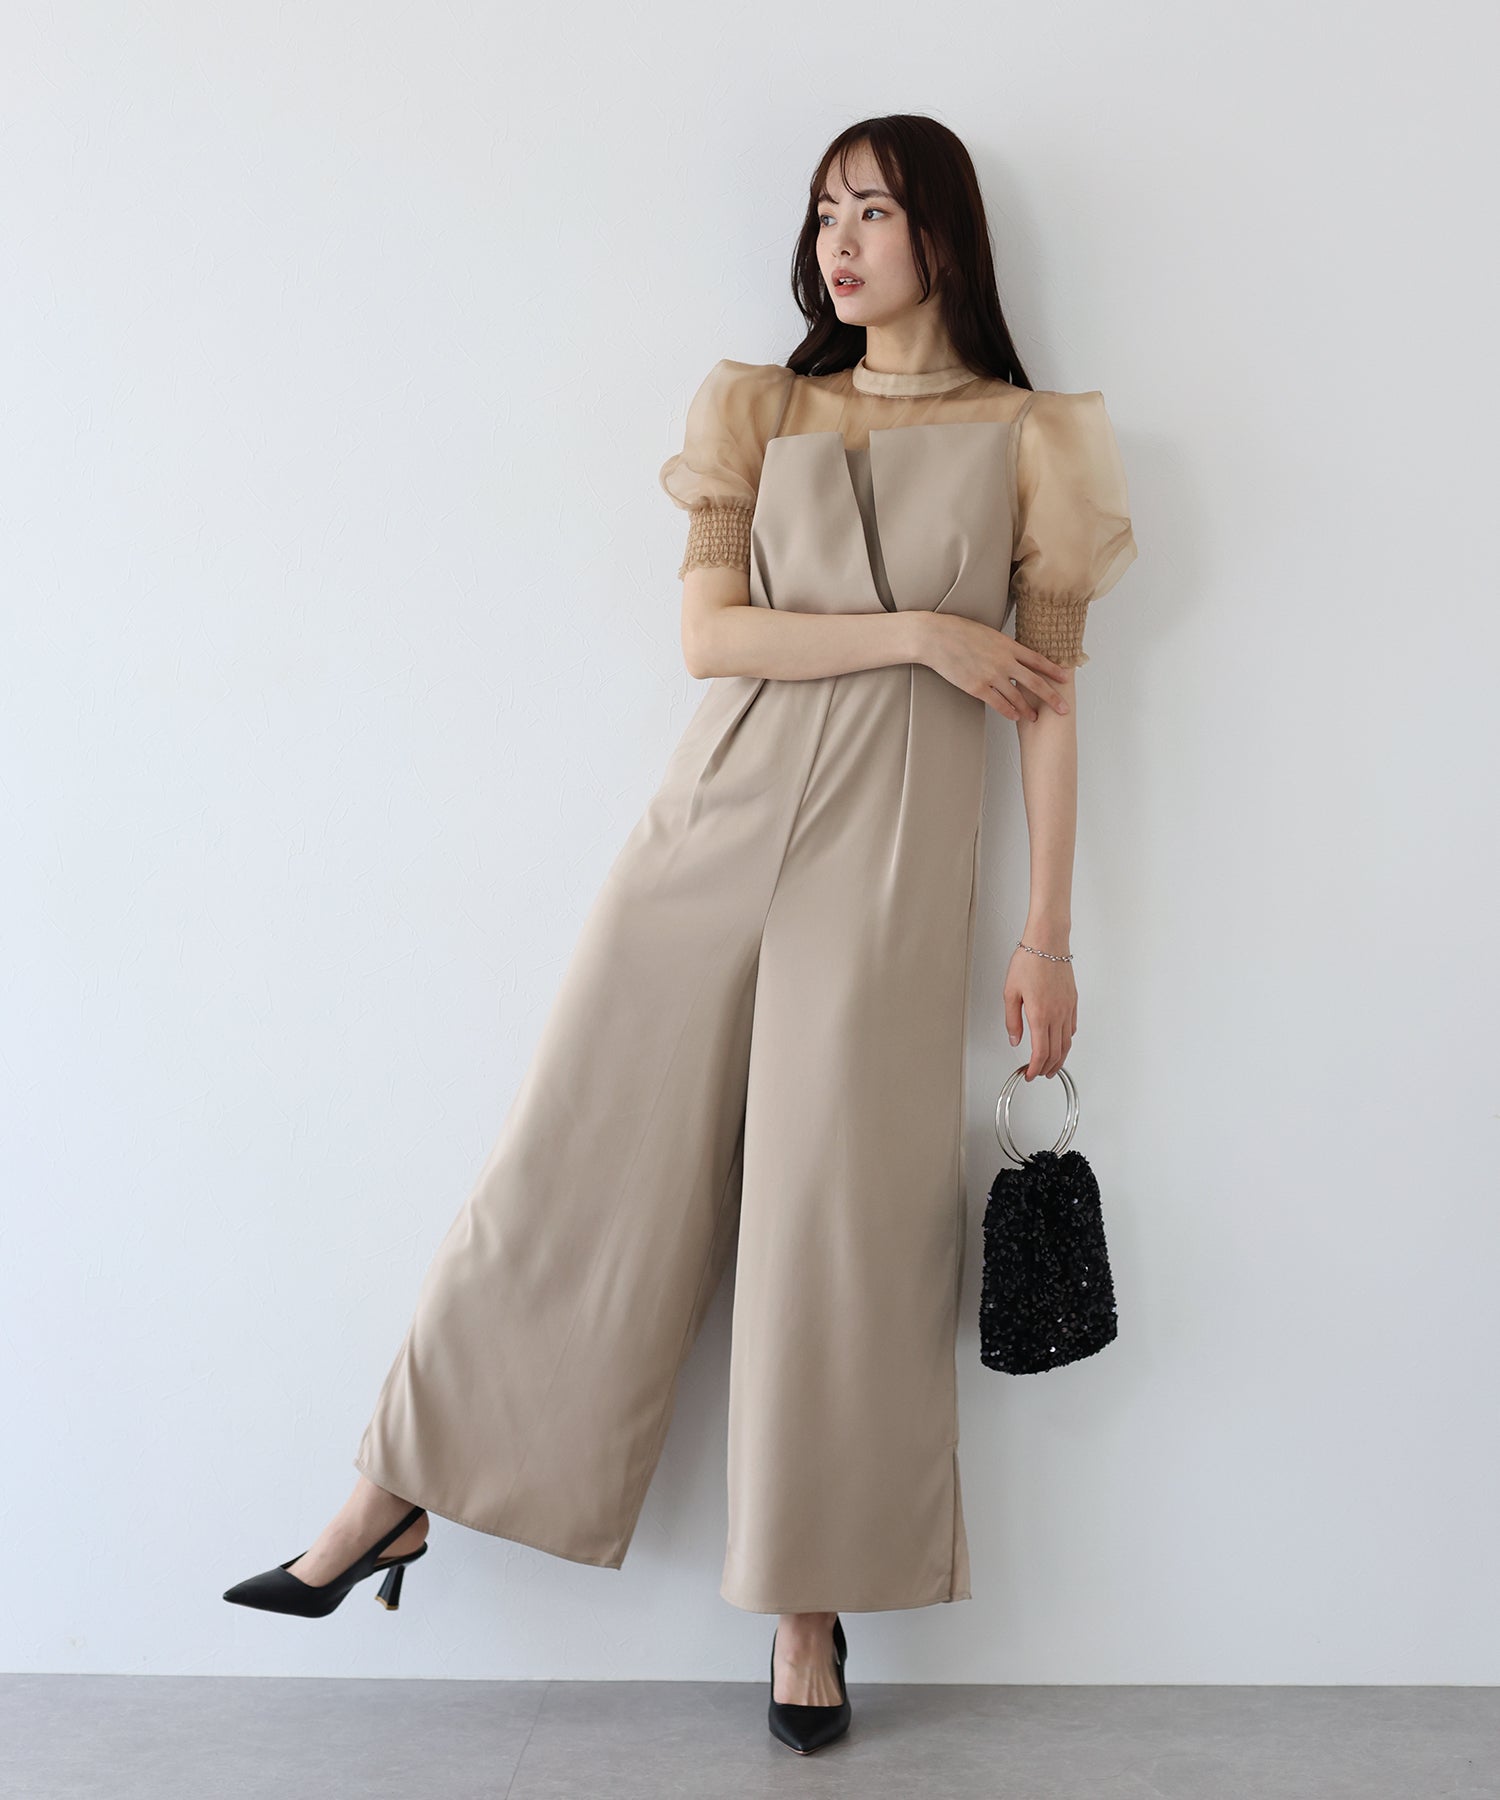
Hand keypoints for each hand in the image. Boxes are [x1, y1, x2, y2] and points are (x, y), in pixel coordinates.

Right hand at [920, 616, 1071, 720]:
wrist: (936, 638)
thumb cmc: (958, 632)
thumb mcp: (987, 633)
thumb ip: (1002, 645)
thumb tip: (1012, 652)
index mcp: (1008, 645)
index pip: (1038, 660)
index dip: (1054, 670)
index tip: (1066, 678)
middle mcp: (1004, 662)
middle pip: (1035, 682)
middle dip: (1051, 697)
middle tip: (1064, 708)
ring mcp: (991, 676)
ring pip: (1017, 697)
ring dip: (1028, 709)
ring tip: (1035, 717)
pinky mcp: (977, 687)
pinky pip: (998, 703)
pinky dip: (1008, 711)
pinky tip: (1014, 716)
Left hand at [1004, 944, 1075, 1078]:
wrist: (1048, 942)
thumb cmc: (1029, 962)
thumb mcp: (1010, 993)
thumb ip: (1012, 1020)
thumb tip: (1014, 1040)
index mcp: (1040, 1015)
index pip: (1040, 1052)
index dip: (1034, 1068)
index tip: (1029, 1074)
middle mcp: (1057, 1014)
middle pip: (1056, 1052)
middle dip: (1047, 1068)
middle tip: (1038, 1074)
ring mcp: (1067, 1008)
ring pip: (1066, 1043)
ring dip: (1059, 1058)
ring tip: (1051, 1066)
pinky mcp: (1073, 1001)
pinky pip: (1072, 1028)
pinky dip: (1066, 1041)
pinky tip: (1061, 1042)